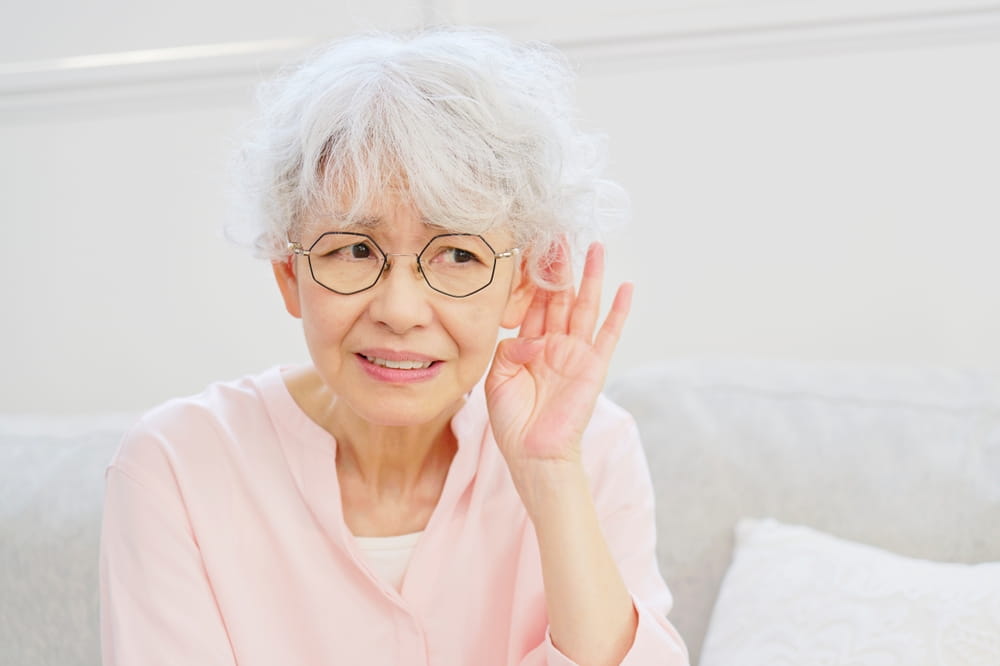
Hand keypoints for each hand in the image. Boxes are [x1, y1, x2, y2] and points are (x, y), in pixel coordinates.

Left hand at [485, 242, 632, 472]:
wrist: (532, 454)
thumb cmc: (512, 422)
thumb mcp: (498, 380)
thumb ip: (510, 350)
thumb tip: (530, 339)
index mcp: (529, 345)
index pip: (532, 303)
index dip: (533, 277)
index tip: (533, 247)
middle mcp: (554, 343)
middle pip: (560, 296)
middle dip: (560, 267)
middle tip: (561, 234)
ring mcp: (576, 353)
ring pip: (585, 306)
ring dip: (590, 277)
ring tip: (594, 246)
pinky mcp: (593, 366)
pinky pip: (609, 334)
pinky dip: (619, 312)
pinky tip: (626, 287)